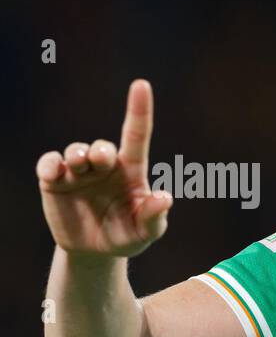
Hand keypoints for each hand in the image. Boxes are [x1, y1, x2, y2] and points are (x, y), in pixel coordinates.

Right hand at [36, 79, 172, 258]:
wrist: (95, 251)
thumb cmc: (127, 235)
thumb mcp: (145, 233)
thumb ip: (154, 218)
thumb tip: (165, 198)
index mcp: (131, 172)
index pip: (136, 136)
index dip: (139, 111)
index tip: (142, 85)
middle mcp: (105, 167)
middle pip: (101, 147)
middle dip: (100, 151)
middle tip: (100, 160)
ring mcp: (79, 173)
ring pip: (75, 151)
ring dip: (77, 155)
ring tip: (79, 165)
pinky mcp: (54, 182)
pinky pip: (49, 163)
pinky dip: (50, 164)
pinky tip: (55, 172)